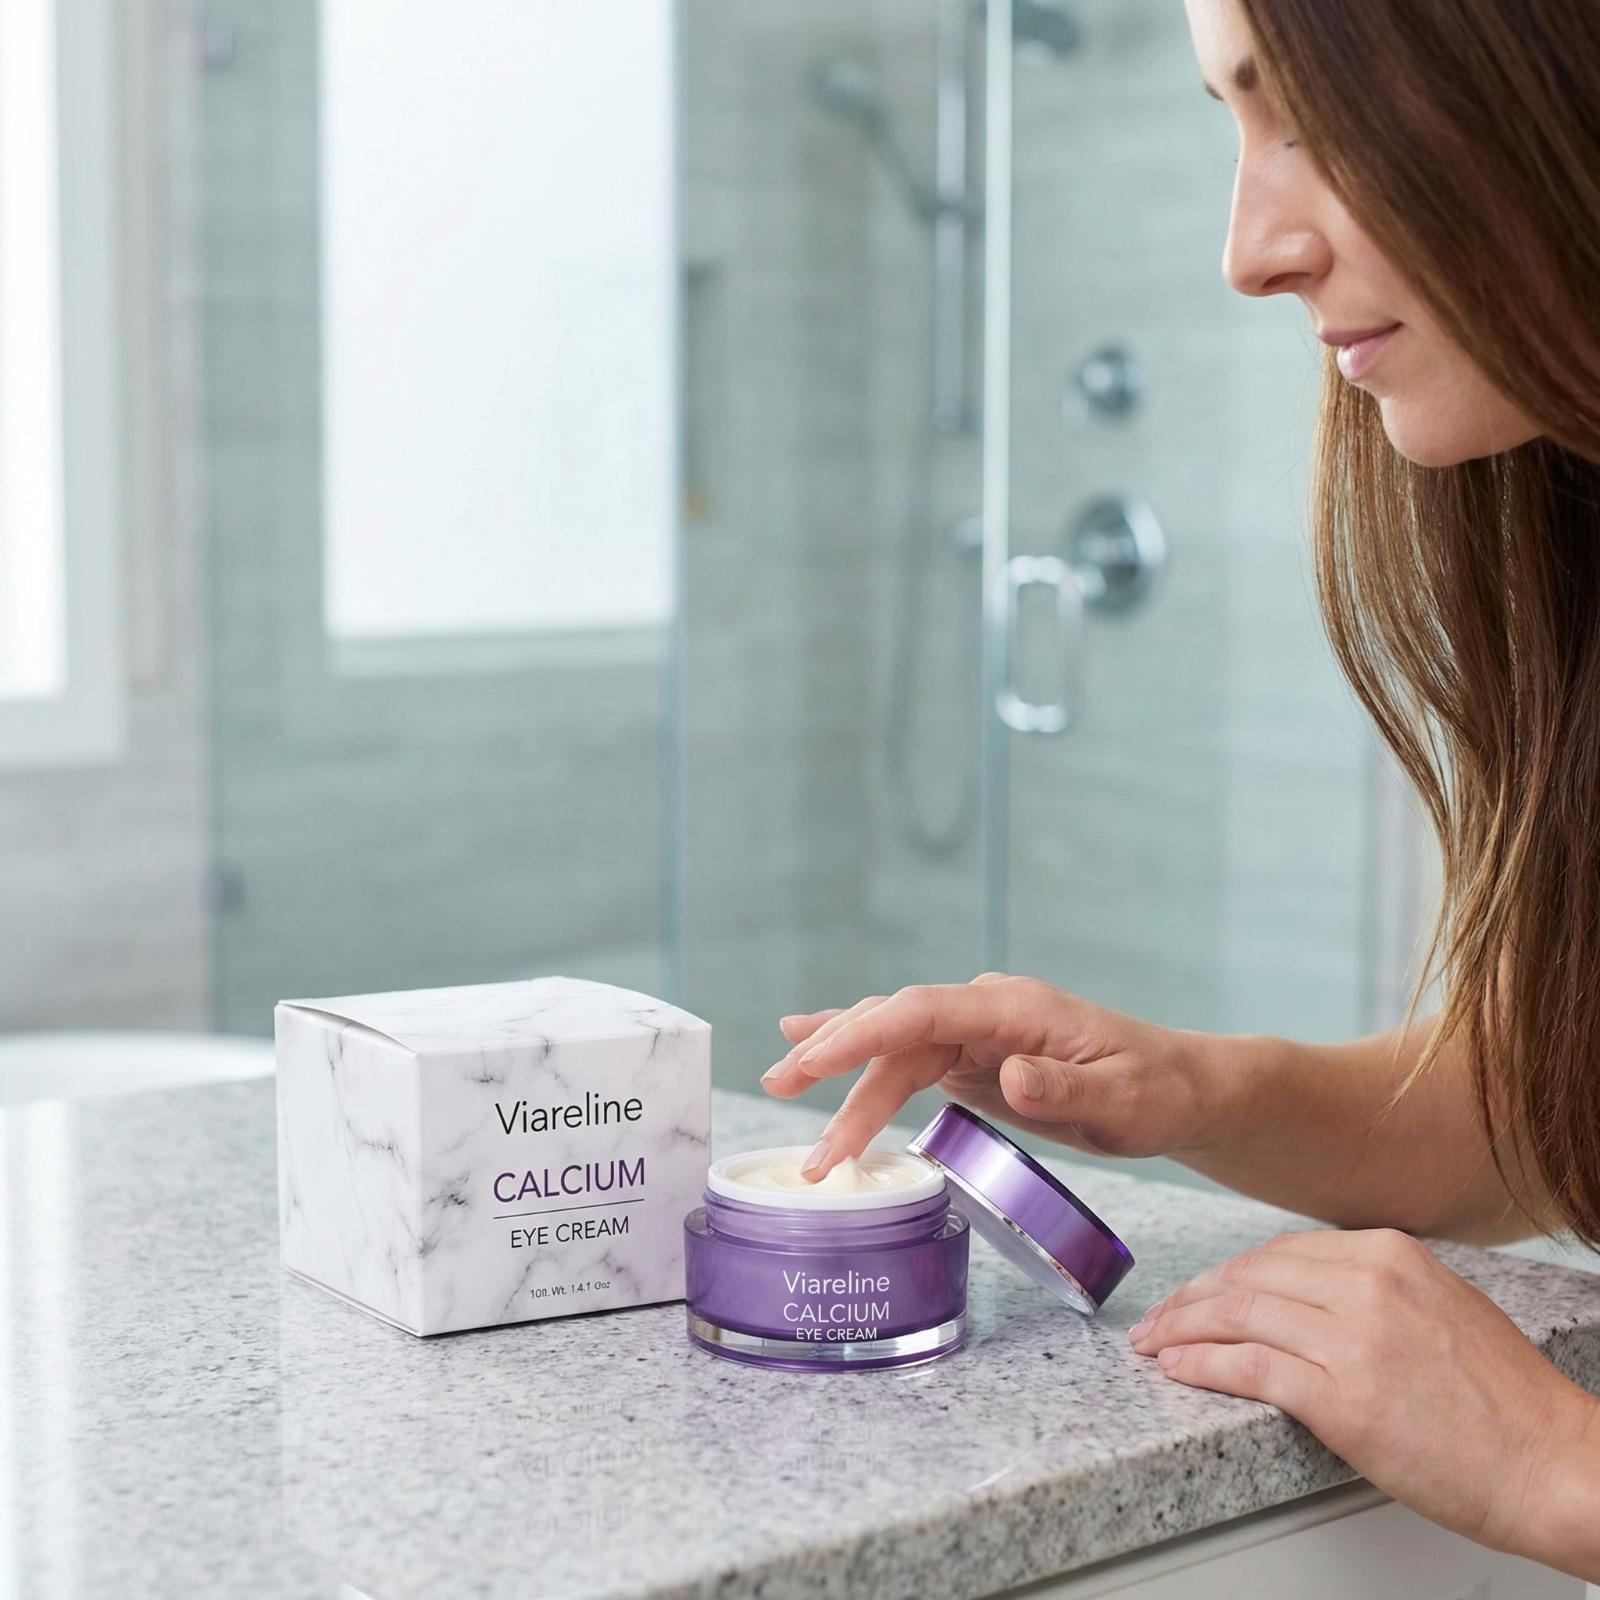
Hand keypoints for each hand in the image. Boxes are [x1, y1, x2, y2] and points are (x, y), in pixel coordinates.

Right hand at [762, 974, 1221, 1178]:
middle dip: (834, 1055)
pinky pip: (906, 1058)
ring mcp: (976, 1032)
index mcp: (1016, 1008)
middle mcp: (987, 1011)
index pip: (925, 1011)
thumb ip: (1064, 1088)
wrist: (1180, 1089)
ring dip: (838, 1070)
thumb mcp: (1124, 1099)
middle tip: (779, 1085)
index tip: (816, 1057)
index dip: (866, 1032)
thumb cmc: (1158, 1091)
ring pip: (893, 1045)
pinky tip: (815, 1050)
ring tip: (778, 1083)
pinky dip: (860, 1062)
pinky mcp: (973, 1058)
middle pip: (895, 1028)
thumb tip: (1008, 1075)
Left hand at [1130, 1227, 1599, 1571]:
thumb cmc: (1503, 1403)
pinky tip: (1177, 1369)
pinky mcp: (1343, 1397)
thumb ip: (1371, 1287)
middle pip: (1247, 1278)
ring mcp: (1353, 1338)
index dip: (1223, 1275)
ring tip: (1154, 1345)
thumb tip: (1301, 1293)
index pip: (1276, 1252)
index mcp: (1388, 1253)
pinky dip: (1201, 1365)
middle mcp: (1367, 1283)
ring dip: (1181, 1330)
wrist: (1554, 1465)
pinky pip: (1248, 1367)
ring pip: (1236, 1315)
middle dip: (1190, 1299)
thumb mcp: (1438, 1306)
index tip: (1193, 1293)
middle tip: (1157, 1320)